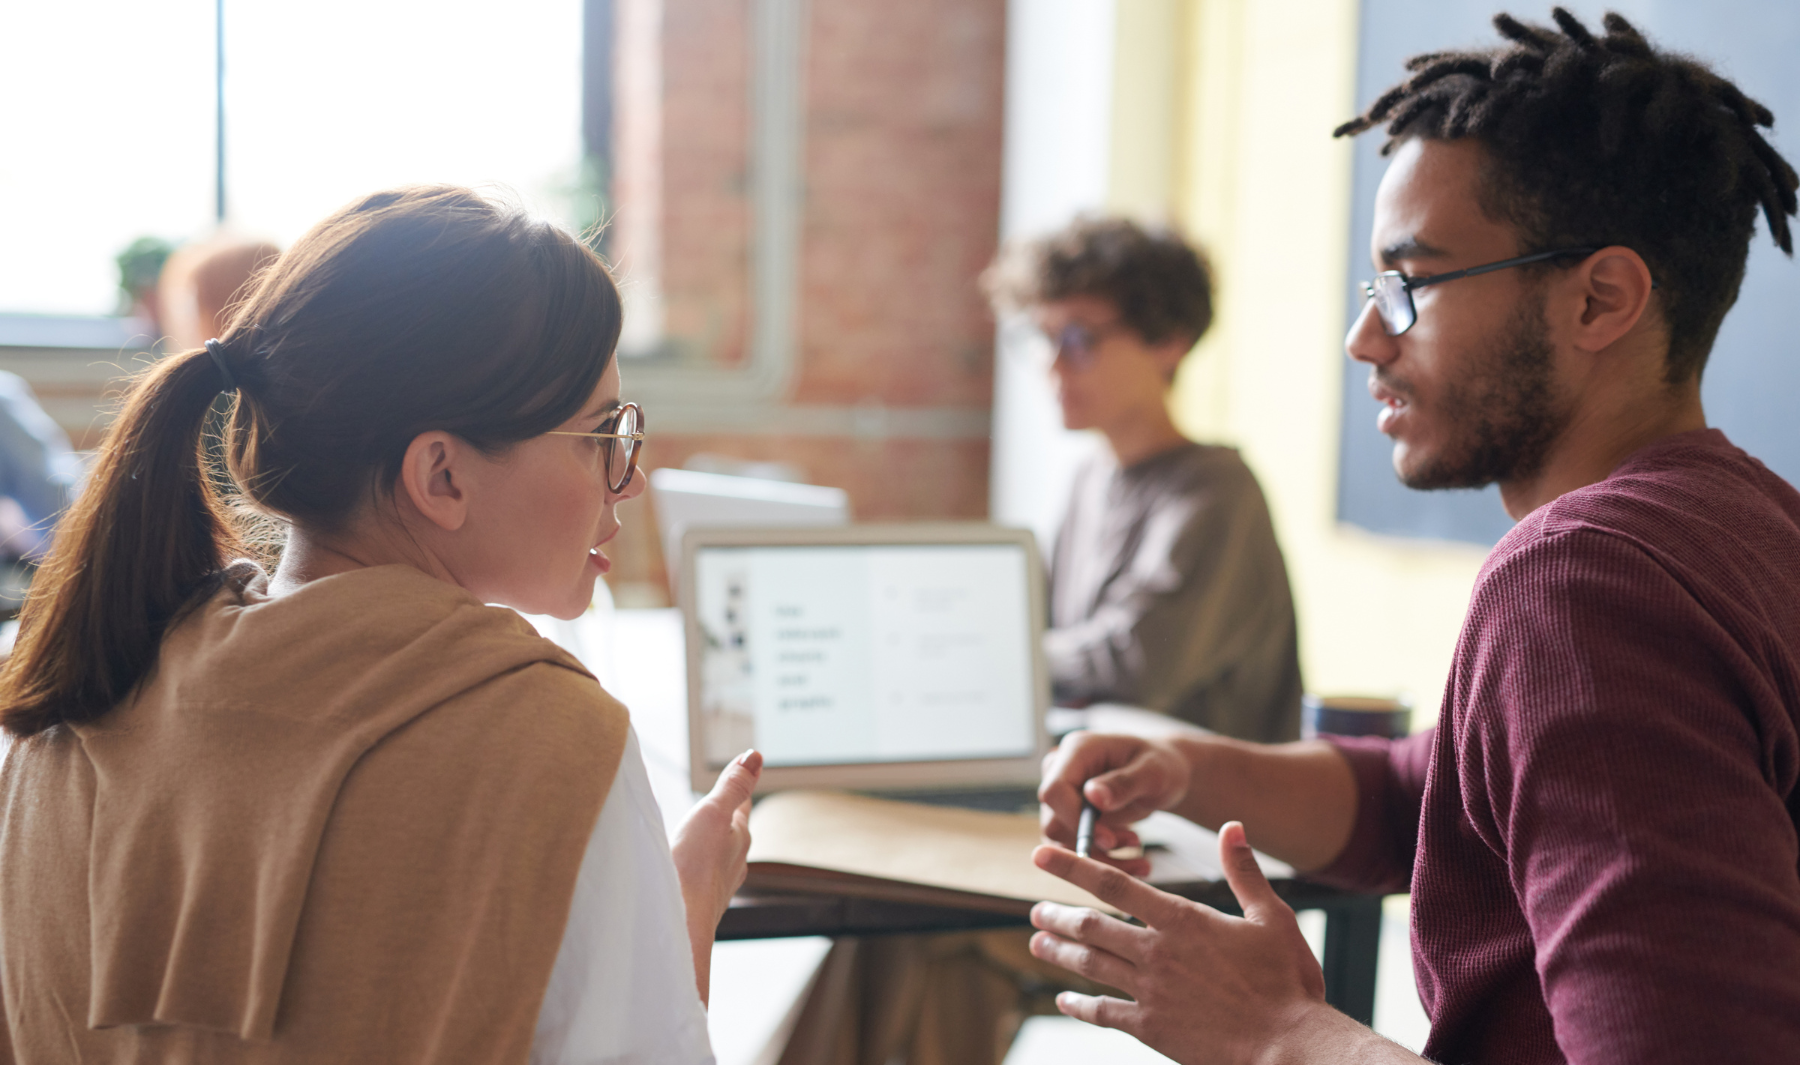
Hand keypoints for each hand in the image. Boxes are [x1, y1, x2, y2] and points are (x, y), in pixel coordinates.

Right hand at [671, 749, 761, 930]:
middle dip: (727, 817)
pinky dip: (698, 867)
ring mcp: (720, 884)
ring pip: (721, 857)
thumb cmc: (695, 866)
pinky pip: (704, 877)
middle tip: (724, 803)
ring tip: (706, 838)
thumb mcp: (713, 813)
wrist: (680, 920)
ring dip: (713, 845)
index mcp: (740, 836)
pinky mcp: (703, 902)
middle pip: (734, 832)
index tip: (746, 769)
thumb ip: (733, 786)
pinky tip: (690, 873)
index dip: (741, 786)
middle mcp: (735, 861)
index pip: (742, 804)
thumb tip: (755, 757)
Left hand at [1027, 822, 1337, 1064]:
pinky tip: (1065, 999)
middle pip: (1091, 926)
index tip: (1041, 854)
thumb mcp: (1272, 917)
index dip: (1072, 867)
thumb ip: (1244, 871)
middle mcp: (1156, 952)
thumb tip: (1232, 826)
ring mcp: (1150, 992)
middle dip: (1058, 915)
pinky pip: (1104, 1013)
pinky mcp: (1151, 1029)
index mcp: (1181, 920)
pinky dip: (1080, 1004)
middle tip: (1035, 910)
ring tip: (1037, 942)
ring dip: (1060, 951)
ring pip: (1090, 964)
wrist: (1287, 1047)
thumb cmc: (1286, 982)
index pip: (1114, 885)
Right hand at [1039, 730, 1191, 875]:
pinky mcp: (1067, 816)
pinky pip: (1072, 847)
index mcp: (1077, 750)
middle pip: (1054, 820)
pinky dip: (1100, 859)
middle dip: (1092, 842)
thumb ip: (1124, 783)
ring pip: (1061, 840)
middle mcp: (1060, 771)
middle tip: (1133, 842)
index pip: (1055, 790)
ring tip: (1137, 845)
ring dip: (1098, 854)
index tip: (1109, 840)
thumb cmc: (1161, 765)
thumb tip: (1093, 796)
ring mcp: (1062, 795)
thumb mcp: (1153, 771)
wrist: (1162, 775)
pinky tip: (1131, 857)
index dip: (1075, 819)